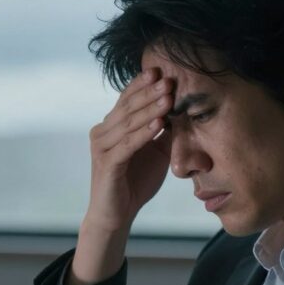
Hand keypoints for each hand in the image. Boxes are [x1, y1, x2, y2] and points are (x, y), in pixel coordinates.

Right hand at [86, 68, 173, 231]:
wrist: (116, 214)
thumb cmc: (134, 182)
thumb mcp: (155, 151)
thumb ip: (163, 131)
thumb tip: (181, 109)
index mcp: (111, 127)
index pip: (126, 100)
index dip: (142, 85)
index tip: (161, 70)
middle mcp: (102, 133)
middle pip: (126, 107)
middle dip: (149, 92)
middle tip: (168, 79)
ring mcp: (102, 148)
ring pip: (128, 123)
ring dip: (149, 109)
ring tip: (168, 97)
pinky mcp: (107, 164)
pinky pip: (128, 145)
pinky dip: (143, 133)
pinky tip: (158, 124)